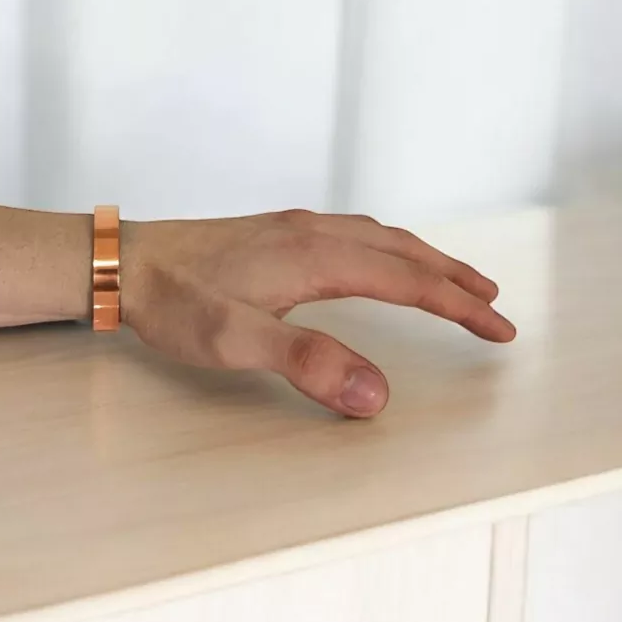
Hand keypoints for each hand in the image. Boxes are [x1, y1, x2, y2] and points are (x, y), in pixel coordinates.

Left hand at [121, 209, 514, 417]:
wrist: (123, 262)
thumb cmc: (173, 300)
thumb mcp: (234, 340)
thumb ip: (306, 363)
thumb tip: (376, 394)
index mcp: (315, 256)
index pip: (408, 281)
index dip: (458, 306)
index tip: (499, 328)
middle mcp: (313, 232)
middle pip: (404, 251)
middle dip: (454, 279)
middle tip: (495, 305)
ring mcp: (293, 228)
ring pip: (381, 238)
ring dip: (424, 260)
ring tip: (454, 281)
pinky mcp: (275, 233)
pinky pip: (355, 234)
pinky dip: (389, 248)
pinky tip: (378, 259)